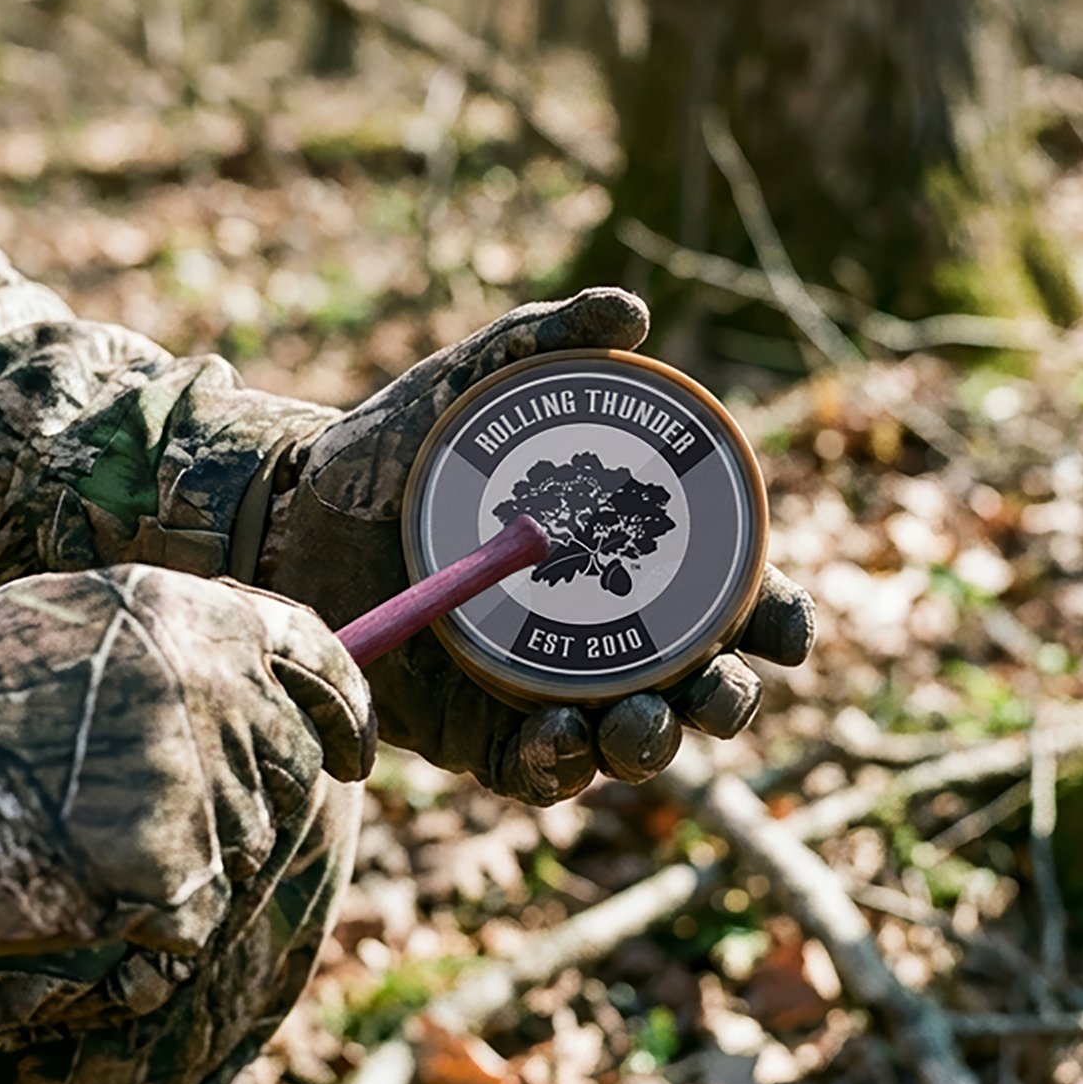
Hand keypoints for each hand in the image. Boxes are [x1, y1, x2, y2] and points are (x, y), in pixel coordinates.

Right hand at [0, 565, 374, 956]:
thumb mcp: (81, 620)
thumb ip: (187, 644)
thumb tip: (268, 685)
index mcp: (195, 616)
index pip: (320, 656)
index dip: (345, 706)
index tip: (352, 751)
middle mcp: (215, 691)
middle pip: (289, 760)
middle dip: (250, 788)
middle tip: (168, 804)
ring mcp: (200, 783)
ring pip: (247, 840)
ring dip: (192, 849)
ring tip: (87, 825)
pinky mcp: (175, 874)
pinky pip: (197, 909)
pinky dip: (151, 911)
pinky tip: (76, 875)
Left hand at [261, 288, 813, 803]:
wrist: (296, 512)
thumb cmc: (399, 448)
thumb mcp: (471, 384)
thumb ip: (544, 339)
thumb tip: (631, 311)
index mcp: (623, 559)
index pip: (727, 599)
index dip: (775, 618)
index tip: (785, 625)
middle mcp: (599, 633)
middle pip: (697, 684)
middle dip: (725, 697)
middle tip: (719, 688)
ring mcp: (545, 689)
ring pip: (629, 740)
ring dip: (654, 743)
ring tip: (639, 722)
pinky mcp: (481, 736)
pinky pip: (539, 771)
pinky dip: (562, 765)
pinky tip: (561, 736)